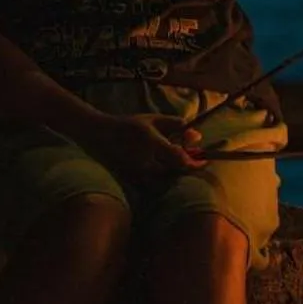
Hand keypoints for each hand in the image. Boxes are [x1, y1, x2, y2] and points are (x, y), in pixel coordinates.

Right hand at [79, 112, 204, 177]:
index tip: (204, 161)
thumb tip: (197, 135)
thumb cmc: (129, 125)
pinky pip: (151, 183)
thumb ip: (176, 125)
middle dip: (184, 166)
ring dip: (172, 172)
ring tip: (171, 162)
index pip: (180, 159)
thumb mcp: (153, 120)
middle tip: (191, 160)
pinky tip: (158, 168)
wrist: (98, 134)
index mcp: (152, 143)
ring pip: (163, 179)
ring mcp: (136, 172)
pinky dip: (160, 178)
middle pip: (173, 171)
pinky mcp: (129, 179)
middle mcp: (145, 160)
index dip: (195, 162)